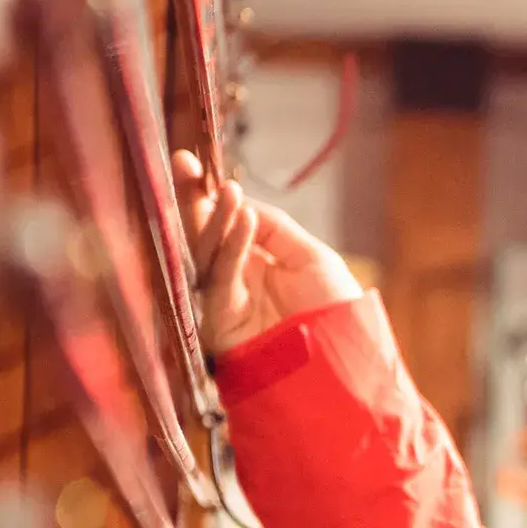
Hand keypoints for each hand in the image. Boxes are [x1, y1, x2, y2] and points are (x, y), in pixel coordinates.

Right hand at [175, 152, 362, 352]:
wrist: (344, 363)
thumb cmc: (335, 310)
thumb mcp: (311, 257)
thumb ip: (275, 228)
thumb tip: (237, 199)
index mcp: (254, 264)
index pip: (224, 224)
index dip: (209, 196)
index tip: (193, 164)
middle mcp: (234, 280)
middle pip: (204, 234)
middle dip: (193, 200)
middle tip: (182, 164)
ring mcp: (223, 301)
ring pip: (206, 253)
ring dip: (215, 219)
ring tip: (226, 191)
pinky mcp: (219, 322)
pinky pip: (221, 279)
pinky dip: (231, 248)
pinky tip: (243, 220)